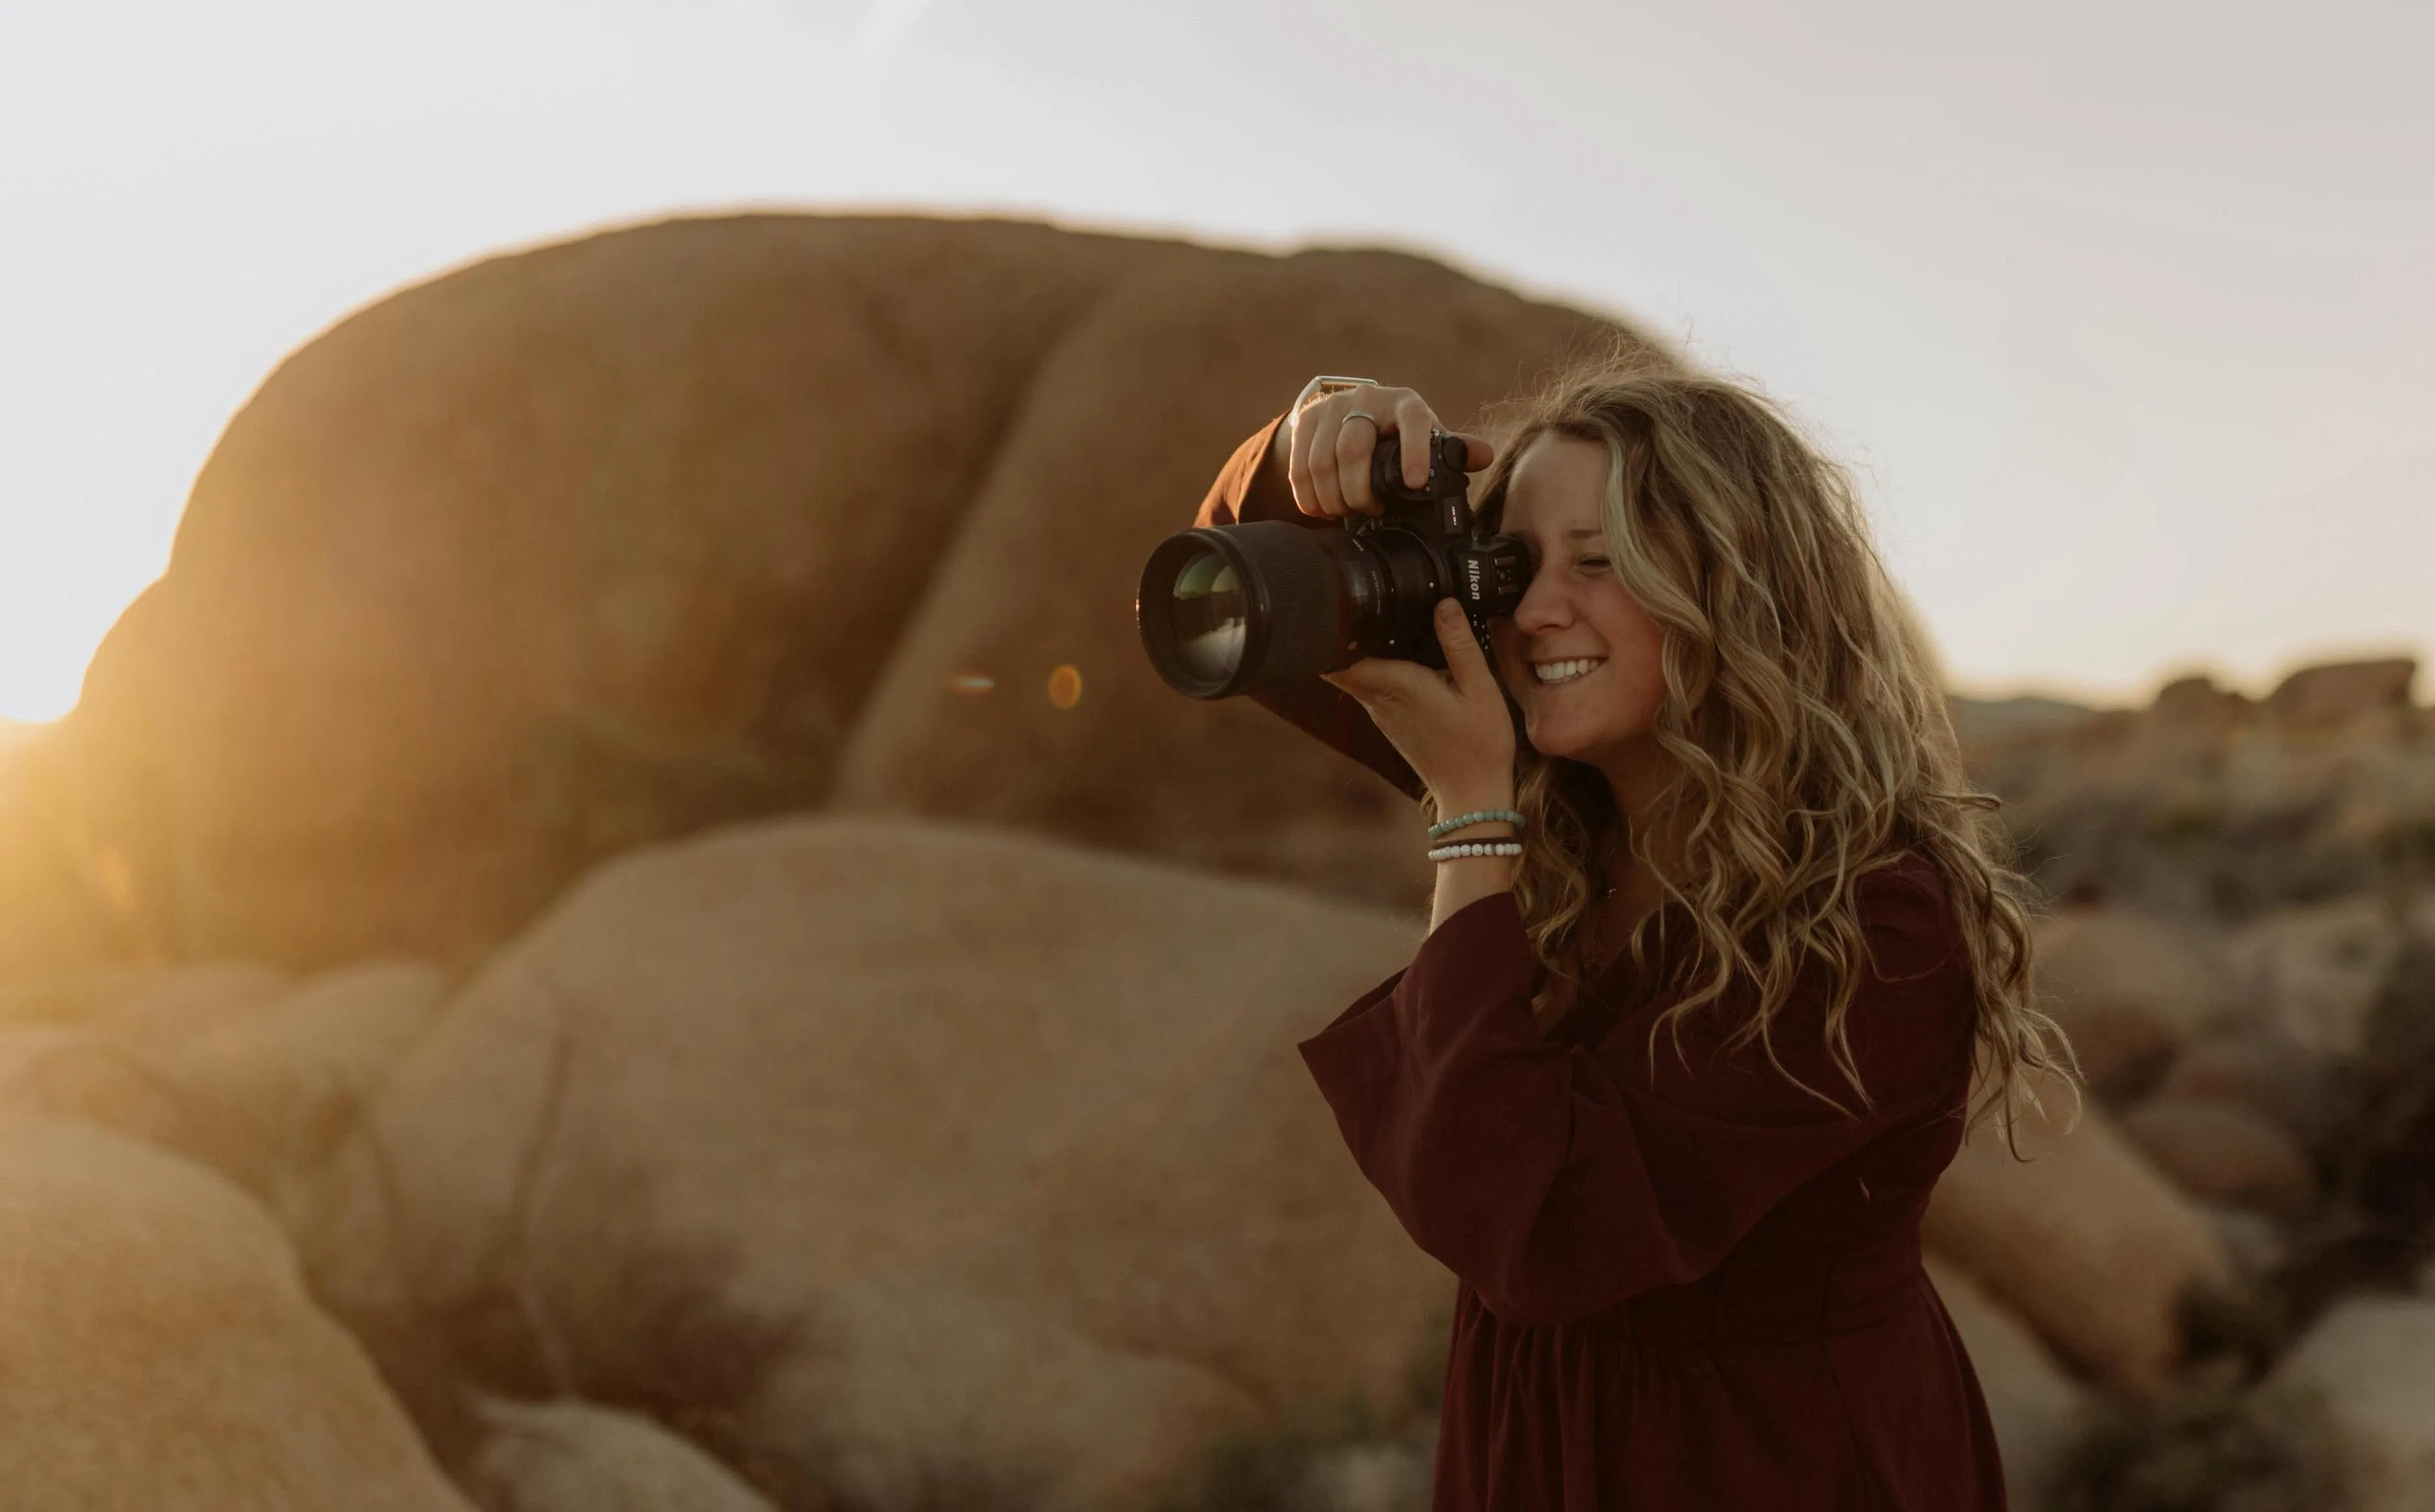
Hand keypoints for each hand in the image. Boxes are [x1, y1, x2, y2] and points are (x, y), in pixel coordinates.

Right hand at [1277, 382, 1495, 518]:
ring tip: (1342, 513)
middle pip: (1353, 449)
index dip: (1415, 451)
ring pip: (1322, 461)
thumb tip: (1485, 456)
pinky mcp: (1307, 419)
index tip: (1415, 483)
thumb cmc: (1396, 432)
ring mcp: (1333, 408)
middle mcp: (1367, 399)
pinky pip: (1299, 465)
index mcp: (1405, 404)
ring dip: (1331, 497)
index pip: (1413, 421)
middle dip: (1358, 491)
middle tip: (1367, 511)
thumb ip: (1452, 449)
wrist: (1351, 411)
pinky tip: (1318, 509)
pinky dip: (1307, 495)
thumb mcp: (1427, 436)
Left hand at [1322, 598, 1516, 812]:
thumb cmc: (1479, 745)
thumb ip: (1459, 644)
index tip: (1344, 609)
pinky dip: (1379, 671)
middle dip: (1348, 636)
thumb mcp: (1480, 688)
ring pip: (1356, 675)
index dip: (1336, 633)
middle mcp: (1379, 700)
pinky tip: (1404, 660)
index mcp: (1396, 685)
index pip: (1341, 659)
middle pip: (1343, 662)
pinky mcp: (1389, 722)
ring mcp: (1380, 713)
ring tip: (1385, 627)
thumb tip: (1444, 604)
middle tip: (1365, 609)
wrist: (1473, 793)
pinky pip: (1372, 688)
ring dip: (1365, 652)